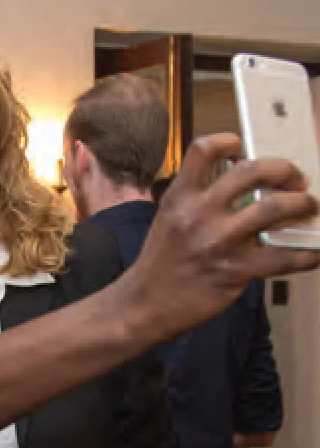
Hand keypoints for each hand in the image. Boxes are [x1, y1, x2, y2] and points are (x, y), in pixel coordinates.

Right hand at [122, 133, 319, 345]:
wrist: (144, 305)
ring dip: (303, 205)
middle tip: (295, 180)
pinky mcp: (234, 272)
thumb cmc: (160, 263)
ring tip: (308, 208)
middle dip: (285, 170)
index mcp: (180, 198)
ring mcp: (218, 243)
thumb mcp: (168, 220)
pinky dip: (306, 255)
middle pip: (252, 170)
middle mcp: (199, 214)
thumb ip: (198, 200)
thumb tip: (245, 185)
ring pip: (275, 209)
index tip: (244, 149)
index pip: (204, 149)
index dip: (230, 142)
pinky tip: (310, 254)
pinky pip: (283, 258)